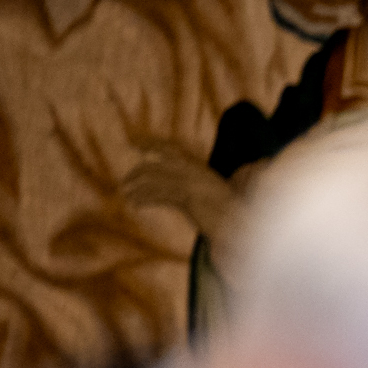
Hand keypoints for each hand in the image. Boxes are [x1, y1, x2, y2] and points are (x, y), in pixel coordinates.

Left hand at [120, 141, 238, 240]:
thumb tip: (178, 193)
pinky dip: (145, 199)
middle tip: (125, 181)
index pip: (171, 149)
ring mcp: (192, 184)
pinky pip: (161, 195)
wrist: (242, 225)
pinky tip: (136, 204)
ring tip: (127, 195)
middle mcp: (194, 172)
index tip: (134, 142)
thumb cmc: (229, 215)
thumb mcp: (209, 197)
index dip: (152, 143)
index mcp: (199, 169)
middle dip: (138, 172)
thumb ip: (193, 191)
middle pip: (159, 165)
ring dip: (138, 188)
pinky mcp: (189, 198)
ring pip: (156, 180)